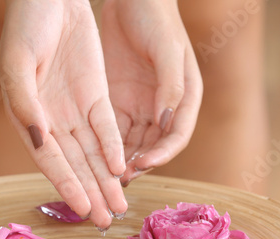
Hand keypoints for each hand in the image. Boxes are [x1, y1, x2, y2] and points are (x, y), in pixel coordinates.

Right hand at [0, 0, 126, 228]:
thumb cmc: (27, 24)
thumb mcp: (19, 60)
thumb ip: (25, 102)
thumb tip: (41, 141)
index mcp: (29, 117)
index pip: (50, 160)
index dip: (67, 185)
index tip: (82, 209)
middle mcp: (52, 120)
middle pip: (75, 164)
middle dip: (91, 192)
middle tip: (106, 221)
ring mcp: (75, 109)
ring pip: (94, 152)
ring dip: (106, 179)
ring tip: (119, 206)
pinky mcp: (96, 96)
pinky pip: (107, 128)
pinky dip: (114, 148)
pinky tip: (124, 169)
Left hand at [102, 0, 202, 185]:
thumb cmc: (156, 17)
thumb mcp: (167, 50)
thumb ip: (170, 87)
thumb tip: (166, 123)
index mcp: (185, 98)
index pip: (176, 136)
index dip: (162, 154)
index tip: (143, 164)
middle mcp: (163, 107)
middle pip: (153, 145)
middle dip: (139, 164)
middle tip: (120, 179)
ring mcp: (140, 105)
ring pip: (132, 142)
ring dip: (121, 160)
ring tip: (106, 176)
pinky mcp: (118, 101)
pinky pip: (113, 130)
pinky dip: (106, 146)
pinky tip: (94, 157)